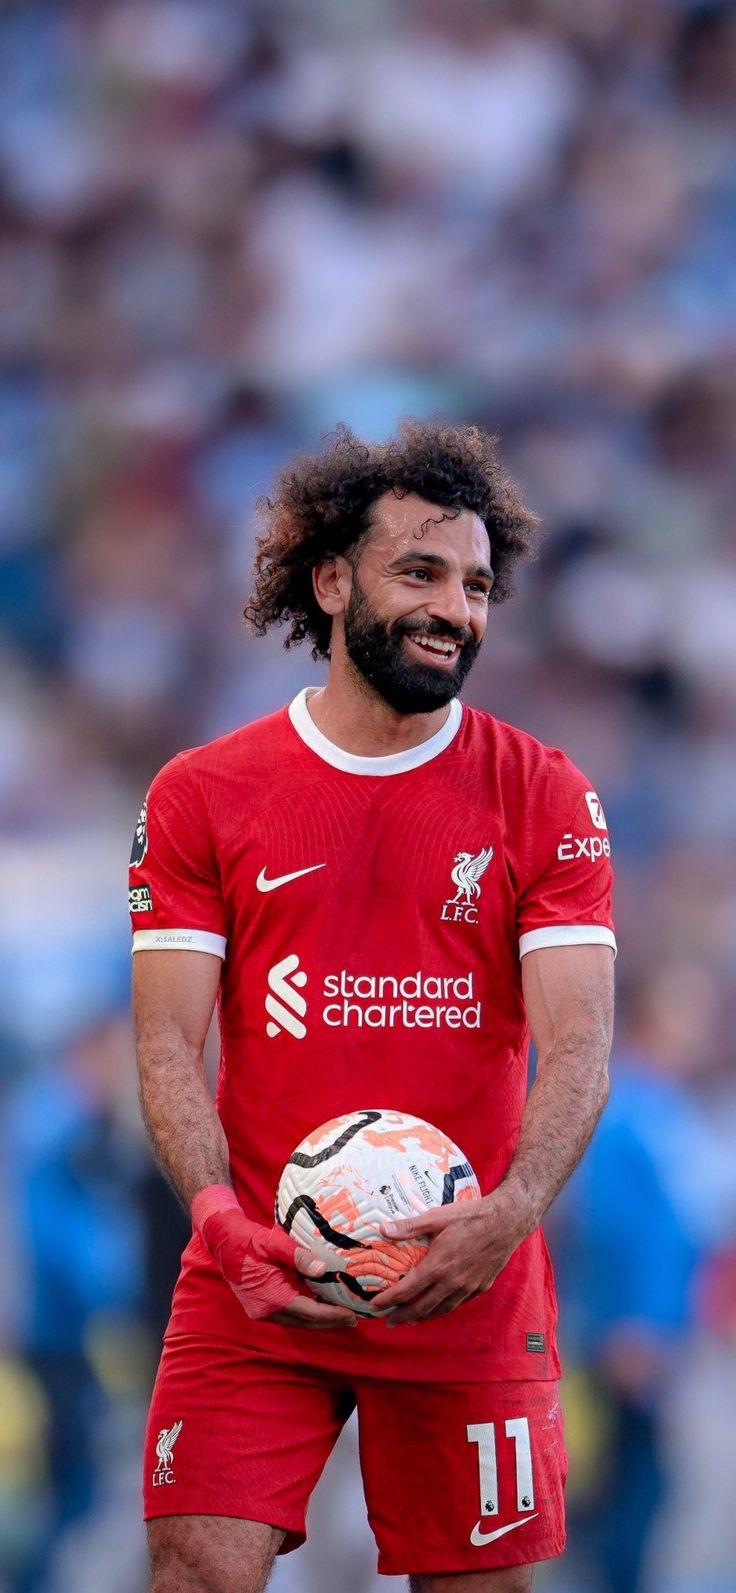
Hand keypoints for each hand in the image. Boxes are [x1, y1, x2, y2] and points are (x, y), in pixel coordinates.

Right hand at [192, 1185, 357, 1329]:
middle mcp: (266, 1310)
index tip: (351, 1314)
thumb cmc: (247, 1240)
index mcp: (270, 1297)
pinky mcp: (261, 1306)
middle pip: (305, 1322)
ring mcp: (262, 1311)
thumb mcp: (273, 1244)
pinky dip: (305, 1312)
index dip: (331, 1315)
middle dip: (329, 1321)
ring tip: (340, 1314)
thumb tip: (323, 1269)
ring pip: (297, 1321)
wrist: (222, 1240)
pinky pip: (289, 1314)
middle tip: (353, 1318)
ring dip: (318, 1319)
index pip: (308, 1312)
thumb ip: (298, 1257)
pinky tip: (319, 1304)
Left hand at [375, 1188, 526, 1326]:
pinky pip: (458, 1303)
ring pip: (441, 1310)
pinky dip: (444, 1308)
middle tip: (389, 1322)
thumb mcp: (437, 1217)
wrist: (506, 1222)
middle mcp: (451, 1282)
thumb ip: (409, 1226)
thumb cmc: (470, 1216)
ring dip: (423, 1317)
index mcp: (437, 1266)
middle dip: (402, 1316)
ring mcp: (467, 1287)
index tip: (375, 1306)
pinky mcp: (480, 1287)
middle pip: (421, 1307)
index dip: (388, 1300)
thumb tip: (383, 1229)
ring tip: (411, 1320)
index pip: (406, 1290)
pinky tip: (440, 1306)